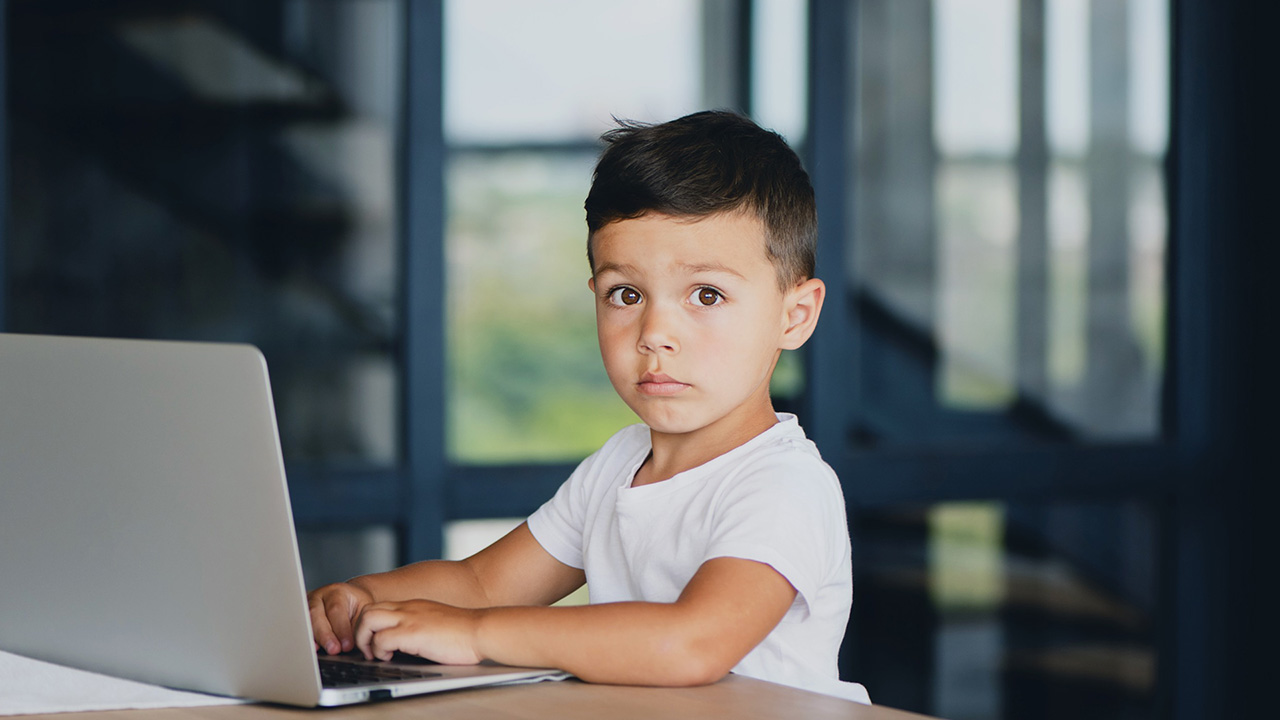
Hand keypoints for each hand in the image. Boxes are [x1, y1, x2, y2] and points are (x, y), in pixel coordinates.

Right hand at [308, 581, 374, 654]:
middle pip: (316, 614)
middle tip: (334, 649)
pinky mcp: (304, 615)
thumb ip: (357, 626)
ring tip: (322, 650)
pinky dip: (308, 638)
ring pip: (307, 620)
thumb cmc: (358, 606)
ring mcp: (308, 605)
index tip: (347, 645)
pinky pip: (302, 627)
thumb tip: (352, 645)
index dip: (341, 629)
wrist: (352, 599)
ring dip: (315, 638)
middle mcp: (320, 597)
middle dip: (324, 635)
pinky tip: (313, 647)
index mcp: (337, 592)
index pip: (336, 609)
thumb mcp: (363, 612)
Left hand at [354, 599, 484, 665]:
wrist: (481, 630)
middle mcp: (408, 609)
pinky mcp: (412, 633)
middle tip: (370, 649)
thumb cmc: (464, 632)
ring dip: (364, 639)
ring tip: (375, 653)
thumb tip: (409, 643)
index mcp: (413, 606)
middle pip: (367, 610)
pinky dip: (379, 650)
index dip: (370, 626)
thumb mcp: (436, 623)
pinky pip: (381, 639)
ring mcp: (409, 619)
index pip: (379, 607)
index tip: (374, 642)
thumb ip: (420, 626)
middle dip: (360, 632)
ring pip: (367, 619)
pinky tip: (390, 658)